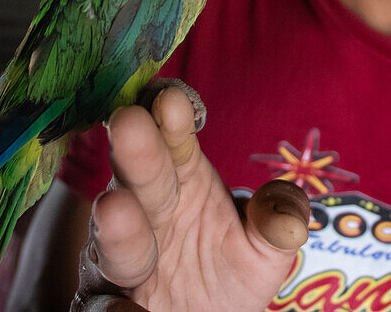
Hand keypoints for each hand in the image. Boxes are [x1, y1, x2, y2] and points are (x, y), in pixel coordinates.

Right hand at [72, 86, 308, 311]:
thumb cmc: (231, 273)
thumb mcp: (265, 249)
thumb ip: (277, 223)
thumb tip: (287, 215)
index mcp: (182, 181)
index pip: (176, 144)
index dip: (173, 122)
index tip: (173, 99)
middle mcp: (144, 212)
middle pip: (138, 178)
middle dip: (136, 150)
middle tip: (129, 121)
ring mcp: (119, 258)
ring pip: (112, 240)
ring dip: (115, 223)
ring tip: (116, 208)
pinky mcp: (105, 306)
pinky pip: (103, 308)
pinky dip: (112, 309)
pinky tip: (123, 311)